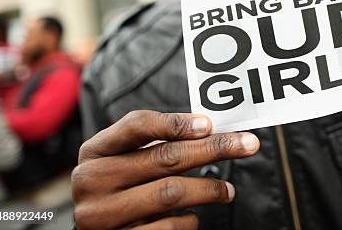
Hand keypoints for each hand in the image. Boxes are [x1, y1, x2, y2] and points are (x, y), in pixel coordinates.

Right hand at [72, 111, 259, 229]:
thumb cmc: (118, 189)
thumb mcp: (123, 162)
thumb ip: (155, 146)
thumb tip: (211, 131)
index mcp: (95, 152)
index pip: (137, 125)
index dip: (175, 122)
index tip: (209, 124)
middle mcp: (92, 181)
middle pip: (165, 157)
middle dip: (214, 149)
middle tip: (248, 144)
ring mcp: (102, 215)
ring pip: (172, 192)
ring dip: (210, 188)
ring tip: (228, 190)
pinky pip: (168, 227)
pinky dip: (190, 220)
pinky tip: (194, 216)